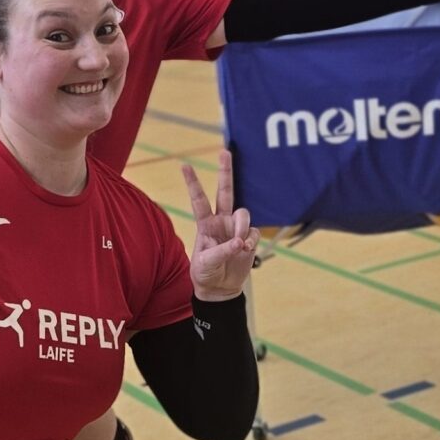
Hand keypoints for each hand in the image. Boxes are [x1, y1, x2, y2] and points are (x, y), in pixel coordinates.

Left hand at [182, 149, 256, 299]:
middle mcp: (221, 221)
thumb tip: (240, 242)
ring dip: (242, 227)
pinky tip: (245, 250)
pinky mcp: (250, 238)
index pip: (199, 199)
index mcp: (205, 224)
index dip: (193, 183)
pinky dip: (250, 241)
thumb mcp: (205, 264)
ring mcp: (236, 228)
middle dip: (225, 172)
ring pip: (244, 214)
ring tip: (238, 245)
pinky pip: (254, 232)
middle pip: (225, 191)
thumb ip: (222, 251)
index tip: (184, 165)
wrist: (219, 288)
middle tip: (225, 152)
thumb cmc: (206, 273)